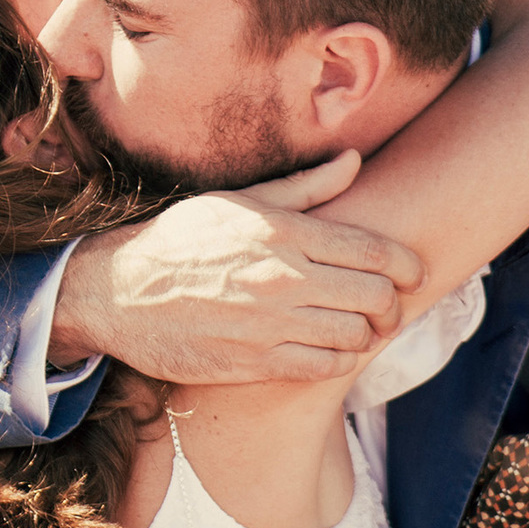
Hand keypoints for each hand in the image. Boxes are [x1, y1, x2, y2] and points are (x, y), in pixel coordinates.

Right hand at [49, 151, 423, 381]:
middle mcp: (280, 276)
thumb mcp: (237, 202)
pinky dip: (338, 360)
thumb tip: (355, 160)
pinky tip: (328, 348)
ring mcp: (269, 322)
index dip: (406, 265)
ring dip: (366, 334)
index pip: (372, 250)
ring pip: (355, 335)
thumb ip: (304, 187)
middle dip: (392, 303)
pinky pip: (325, 367)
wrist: (117, 291)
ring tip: (357, 328)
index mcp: (281, 231)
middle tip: (387, 306)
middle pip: (374, 296)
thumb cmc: (179, 241)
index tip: (412, 273)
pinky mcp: (254, 361)